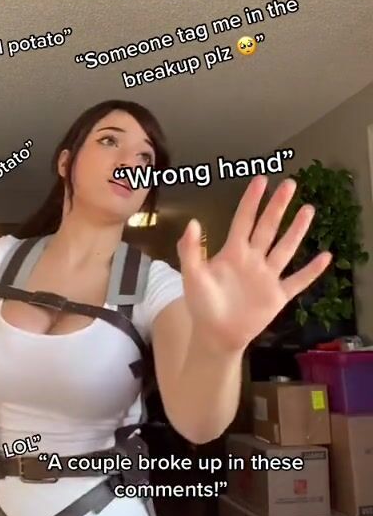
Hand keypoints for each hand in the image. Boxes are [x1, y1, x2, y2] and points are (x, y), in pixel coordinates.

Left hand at [176, 175, 331, 353]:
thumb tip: (193, 222)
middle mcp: (253, 259)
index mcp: (232, 252)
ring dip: (297, 230)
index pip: (244, 220)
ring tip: (308, 209)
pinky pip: (298, 280)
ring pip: (285, 248)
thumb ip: (190, 250)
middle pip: (268, 228)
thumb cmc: (202, 304)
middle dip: (278, 206)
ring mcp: (267, 276)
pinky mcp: (278, 295)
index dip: (252, 201)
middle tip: (290, 184)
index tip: (261, 180)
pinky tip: (326, 256)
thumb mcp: (191, 275)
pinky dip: (311, 270)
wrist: (215, 335)